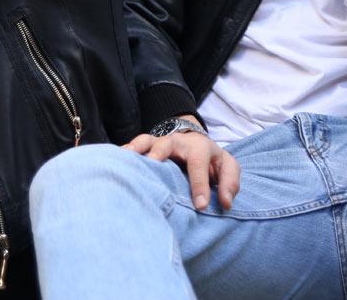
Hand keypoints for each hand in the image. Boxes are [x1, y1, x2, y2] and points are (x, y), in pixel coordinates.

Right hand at [124, 127, 240, 209]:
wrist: (195, 142)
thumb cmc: (211, 160)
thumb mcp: (227, 167)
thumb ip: (230, 183)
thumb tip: (226, 203)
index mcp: (200, 148)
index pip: (199, 165)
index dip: (200, 185)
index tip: (200, 206)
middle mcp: (178, 142)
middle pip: (167, 145)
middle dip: (159, 154)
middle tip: (153, 165)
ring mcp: (161, 143)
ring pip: (147, 141)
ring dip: (137, 149)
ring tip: (126, 158)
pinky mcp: (148, 146)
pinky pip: (135, 146)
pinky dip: (126, 152)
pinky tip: (117, 160)